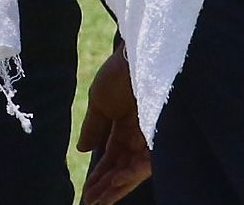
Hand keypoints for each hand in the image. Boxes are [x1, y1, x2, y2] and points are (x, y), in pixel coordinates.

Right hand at [77, 46, 150, 204]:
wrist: (139, 53)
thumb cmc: (119, 72)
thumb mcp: (99, 101)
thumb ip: (93, 127)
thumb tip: (82, 151)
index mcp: (125, 125)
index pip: (112, 158)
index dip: (99, 176)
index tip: (86, 192)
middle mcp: (140, 133)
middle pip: (122, 168)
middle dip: (106, 187)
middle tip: (91, 203)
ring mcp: (150, 135)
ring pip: (133, 171)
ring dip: (116, 187)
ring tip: (99, 200)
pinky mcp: (160, 136)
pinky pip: (146, 164)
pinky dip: (130, 176)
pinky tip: (115, 184)